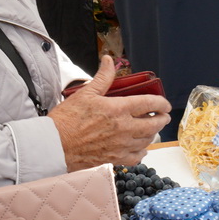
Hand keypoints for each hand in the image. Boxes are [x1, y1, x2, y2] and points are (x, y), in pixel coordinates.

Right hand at [47, 64, 171, 170]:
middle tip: (164, 116)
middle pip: (153, 124)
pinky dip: (141, 152)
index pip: (149, 104)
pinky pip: (136, 157)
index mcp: (117, 110)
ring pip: (146, 140)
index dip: (161, 103)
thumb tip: (109, 60)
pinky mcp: (114, 159)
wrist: (53, 146)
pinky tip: (140, 148)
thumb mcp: (85, 93)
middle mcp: (123, 128)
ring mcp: (120, 146)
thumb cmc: (66, 120)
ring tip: (152, 129)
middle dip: (162, 119)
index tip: (165, 104)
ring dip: (152, 134)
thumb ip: (103, 78)